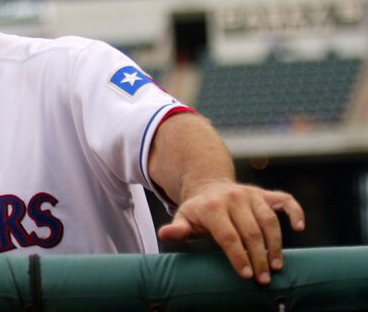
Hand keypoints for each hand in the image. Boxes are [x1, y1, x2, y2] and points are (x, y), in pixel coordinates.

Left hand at [157, 180, 304, 284]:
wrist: (210, 186)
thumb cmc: (198, 211)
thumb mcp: (184, 218)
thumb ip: (178, 229)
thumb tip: (165, 234)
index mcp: (212, 206)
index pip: (228, 235)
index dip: (238, 256)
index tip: (246, 275)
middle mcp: (234, 197)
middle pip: (250, 231)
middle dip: (258, 257)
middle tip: (263, 279)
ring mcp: (251, 194)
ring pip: (269, 220)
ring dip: (275, 244)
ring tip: (276, 266)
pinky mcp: (265, 194)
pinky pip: (285, 200)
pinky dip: (295, 212)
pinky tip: (299, 227)